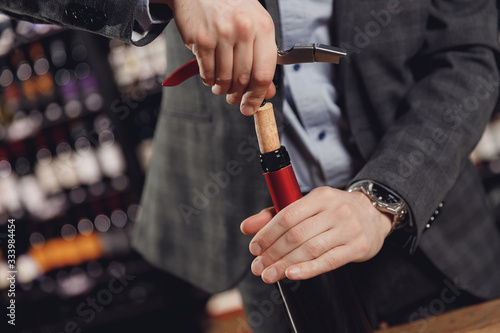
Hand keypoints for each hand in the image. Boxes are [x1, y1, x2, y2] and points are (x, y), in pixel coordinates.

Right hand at [163, 0, 276, 114]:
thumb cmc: (230, 8)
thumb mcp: (252, 28)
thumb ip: (261, 59)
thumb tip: (267, 92)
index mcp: (263, 27)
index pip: (264, 73)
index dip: (258, 96)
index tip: (251, 107)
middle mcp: (244, 29)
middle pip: (244, 79)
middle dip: (238, 95)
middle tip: (234, 99)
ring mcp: (222, 33)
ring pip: (225, 78)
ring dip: (222, 88)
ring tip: (220, 86)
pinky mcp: (202, 39)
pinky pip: (207, 72)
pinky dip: (208, 80)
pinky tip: (210, 74)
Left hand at [240, 187, 392, 282]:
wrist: (374, 213)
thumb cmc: (333, 211)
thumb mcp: (307, 206)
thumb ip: (275, 216)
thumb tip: (246, 227)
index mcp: (320, 196)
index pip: (287, 215)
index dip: (268, 234)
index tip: (255, 248)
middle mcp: (335, 210)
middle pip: (297, 234)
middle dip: (273, 253)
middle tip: (259, 267)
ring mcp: (348, 228)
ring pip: (311, 249)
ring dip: (286, 264)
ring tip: (270, 275)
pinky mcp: (358, 247)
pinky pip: (329, 261)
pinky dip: (308, 269)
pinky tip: (292, 275)